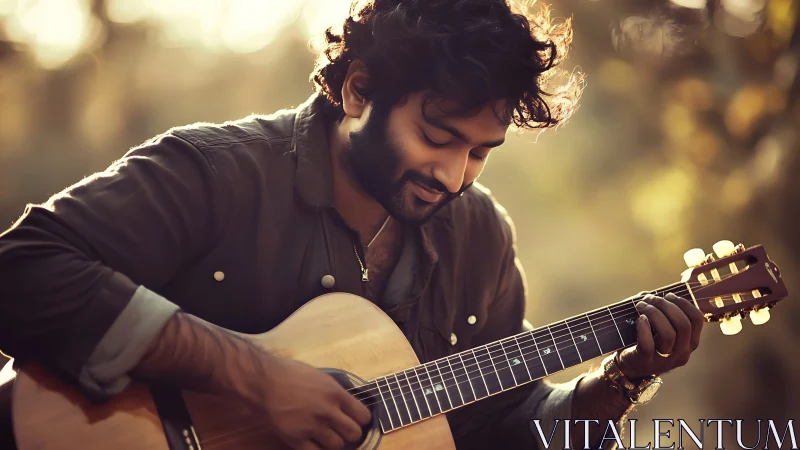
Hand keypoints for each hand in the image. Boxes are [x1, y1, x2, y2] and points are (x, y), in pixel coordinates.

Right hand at [253, 356, 371, 448]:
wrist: (264, 382)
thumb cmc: (290, 373)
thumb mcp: (320, 377)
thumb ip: (335, 391)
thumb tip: (347, 403)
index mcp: (336, 393)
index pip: (363, 415)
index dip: (361, 419)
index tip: (356, 419)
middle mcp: (328, 412)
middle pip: (354, 434)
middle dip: (350, 433)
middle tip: (342, 429)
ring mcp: (313, 427)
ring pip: (337, 445)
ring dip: (334, 441)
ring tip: (326, 435)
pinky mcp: (296, 439)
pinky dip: (317, 449)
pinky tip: (313, 442)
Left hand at [617, 292, 704, 379]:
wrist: (630, 365)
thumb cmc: (647, 341)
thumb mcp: (661, 329)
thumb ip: (664, 313)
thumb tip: (654, 294)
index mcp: (690, 342)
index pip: (697, 319)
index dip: (684, 303)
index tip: (668, 295)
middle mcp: (682, 352)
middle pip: (683, 325)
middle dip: (666, 306)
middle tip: (650, 298)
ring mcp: (665, 360)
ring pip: (668, 334)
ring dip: (654, 314)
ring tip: (641, 306)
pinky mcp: (647, 361)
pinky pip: (648, 344)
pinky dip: (644, 328)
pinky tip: (639, 319)